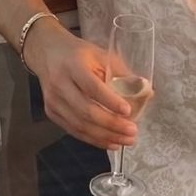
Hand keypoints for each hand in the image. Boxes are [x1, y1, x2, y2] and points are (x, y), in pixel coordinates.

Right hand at [25, 25, 139, 150]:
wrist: (47, 53)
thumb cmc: (78, 53)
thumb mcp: (100, 54)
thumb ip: (122, 72)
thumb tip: (147, 92)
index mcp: (73, 66)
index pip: (92, 87)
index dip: (110, 101)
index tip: (129, 111)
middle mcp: (60, 85)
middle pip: (86, 111)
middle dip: (112, 124)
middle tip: (132, 131)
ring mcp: (53, 101)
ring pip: (80, 125)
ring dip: (105, 136)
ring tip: (126, 140)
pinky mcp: (51, 113)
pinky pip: (74, 130)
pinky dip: (94, 139)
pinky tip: (110, 142)